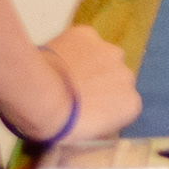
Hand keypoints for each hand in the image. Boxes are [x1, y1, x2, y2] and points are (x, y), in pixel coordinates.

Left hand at [43, 24, 141, 138]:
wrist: (37, 98)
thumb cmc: (57, 124)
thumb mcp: (85, 134)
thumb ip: (99, 120)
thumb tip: (90, 116)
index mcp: (130, 104)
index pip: (122, 104)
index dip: (103, 106)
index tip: (86, 110)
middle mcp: (128, 76)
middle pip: (115, 79)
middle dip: (99, 83)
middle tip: (73, 93)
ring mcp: (110, 52)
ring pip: (102, 57)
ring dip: (89, 64)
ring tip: (63, 75)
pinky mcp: (88, 35)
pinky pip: (84, 40)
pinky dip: (73, 47)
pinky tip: (58, 58)